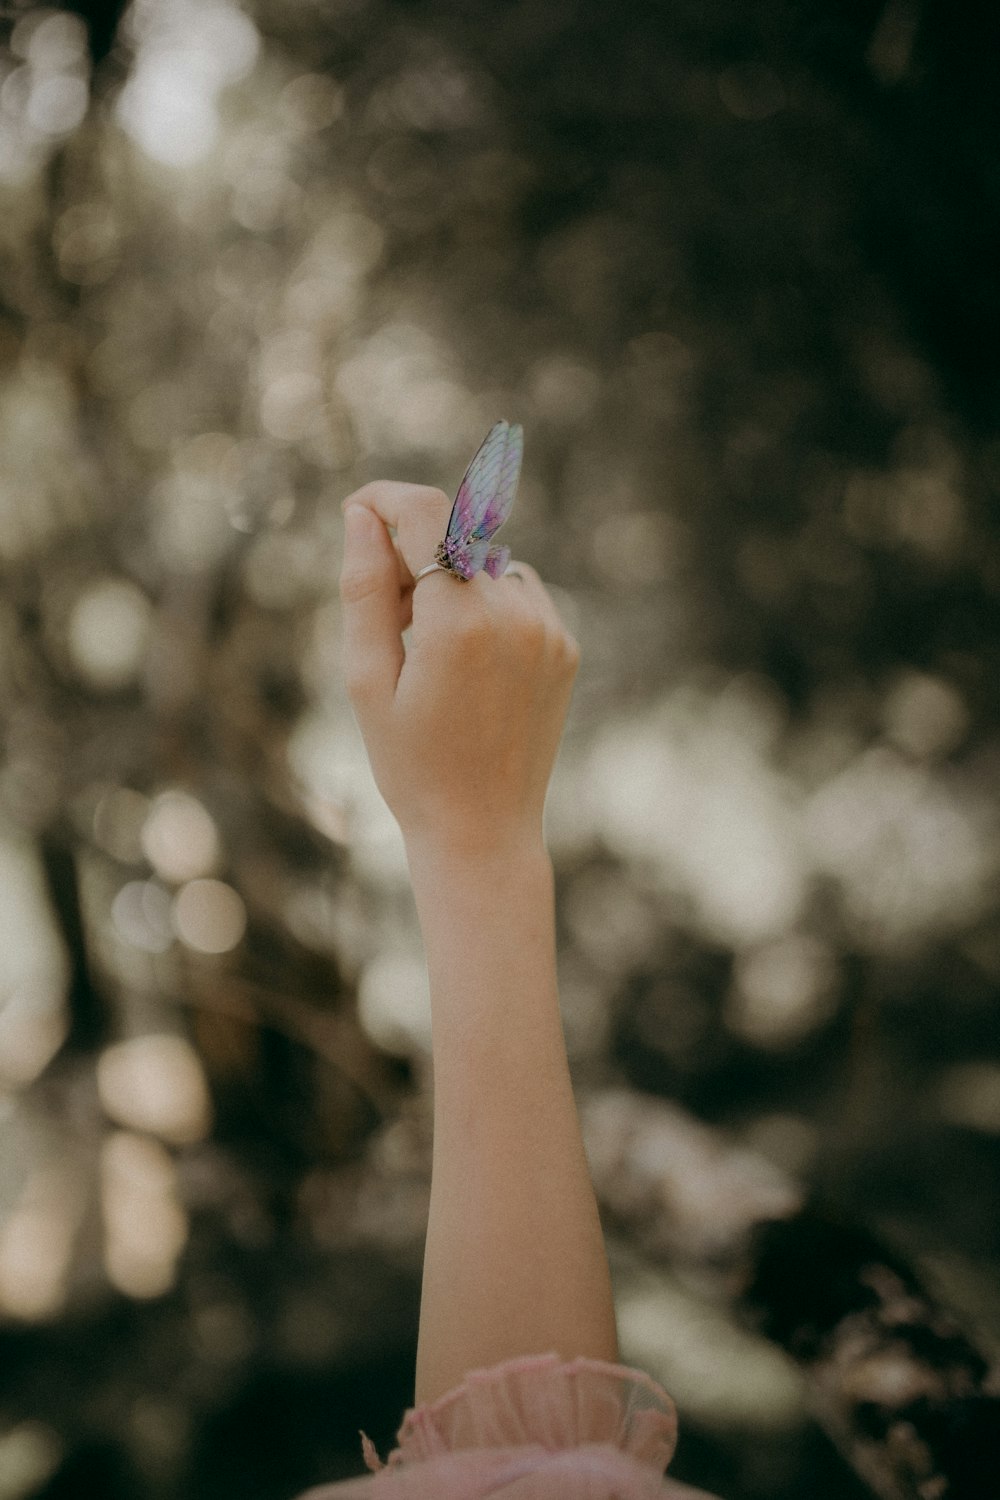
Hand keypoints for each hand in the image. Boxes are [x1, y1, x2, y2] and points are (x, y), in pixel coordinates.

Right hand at [339, 480, 579, 859]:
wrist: (483, 831)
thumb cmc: (411, 765)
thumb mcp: (366, 680)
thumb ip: (365, 589)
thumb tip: (361, 516)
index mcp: (460, 623)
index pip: (426, 514)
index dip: (386, 499)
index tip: (357, 509)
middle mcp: (515, 615)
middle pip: (455, 538)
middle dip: (412, 554)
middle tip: (385, 617)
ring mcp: (549, 630)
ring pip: (486, 564)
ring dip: (451, 582)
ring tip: (425, 650)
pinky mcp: (565, 647)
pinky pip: (518, 595)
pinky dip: (486, 606)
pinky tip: (467, 664)